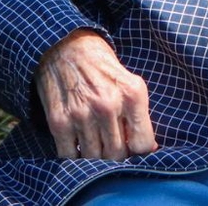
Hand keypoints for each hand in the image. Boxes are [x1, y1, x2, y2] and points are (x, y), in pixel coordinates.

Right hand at [35, 29, 158, 159]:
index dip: (140, 151)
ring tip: (95, 143)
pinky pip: (69, 156)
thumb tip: (148, 149)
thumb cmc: (103, 68)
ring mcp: (82, 114)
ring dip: (96, 156)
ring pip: (94, 158)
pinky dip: (74, 156)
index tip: (133, 148)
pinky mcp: (59, 121)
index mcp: (132, 95)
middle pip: (118, 155)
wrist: (66, 48)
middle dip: (117, 154)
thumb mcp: (130, 83)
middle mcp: (108, 105)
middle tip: (112, 144)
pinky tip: (78, 143)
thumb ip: (139, 115)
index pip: (143, 144)